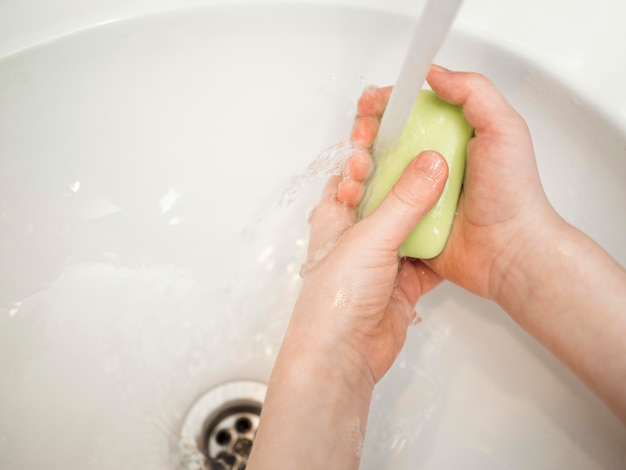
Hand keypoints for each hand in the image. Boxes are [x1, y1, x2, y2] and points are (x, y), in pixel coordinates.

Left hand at [288, 86, 448, 383]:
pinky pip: (425, 253)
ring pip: (408, 221)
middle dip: (405, 171)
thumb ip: (404, 201)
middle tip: (429, 145)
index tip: (392, 121)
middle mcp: (356, 233)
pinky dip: (439, 243)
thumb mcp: (370, 239)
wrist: (342, 356)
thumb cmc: (333, 300)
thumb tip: (431, 164)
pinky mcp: (401, 281)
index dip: (369, 144)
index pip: (353, 168)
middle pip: (385, 192)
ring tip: (448, 178)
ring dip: (426, 206)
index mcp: (335, 216)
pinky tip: (455, 228)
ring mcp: (380, 258)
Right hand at [345, 67, 560, 301]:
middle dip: (365, 135)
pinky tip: (354, 195)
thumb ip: (474, 93)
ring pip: (375, 173)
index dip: (386, 105)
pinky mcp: (406, 220)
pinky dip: (361, 199)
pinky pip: (377, 207)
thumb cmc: (513, 194)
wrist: (508, 251)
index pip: (409, 111)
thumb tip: (435, 73)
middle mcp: (429, 163)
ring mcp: (415, 193)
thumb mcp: (504, 130)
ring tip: (357, 170)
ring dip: (357, 166)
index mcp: (450, 137)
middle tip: (362, 141)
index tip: (372, 106)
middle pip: (385, 140)